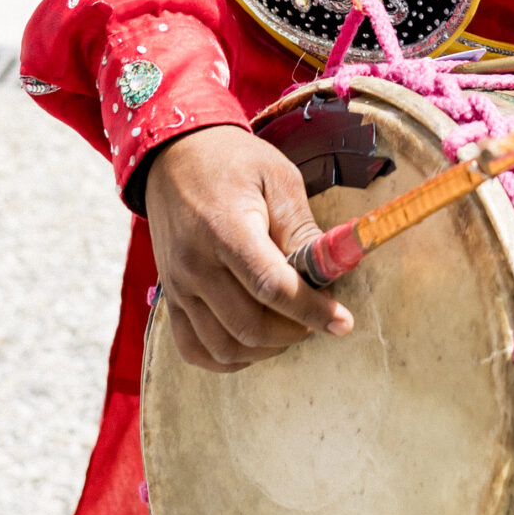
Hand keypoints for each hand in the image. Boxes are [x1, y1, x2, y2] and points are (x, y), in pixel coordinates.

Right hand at [144, 125, 353, 371]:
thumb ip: (301, 228)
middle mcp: (195, 264)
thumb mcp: (278, 178)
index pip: (271, 286)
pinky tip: (255, 342)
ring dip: (266, 349)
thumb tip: (328, 274)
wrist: (175, 156)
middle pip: (248, 325)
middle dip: (294, 332)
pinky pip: (194, 349)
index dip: (311, 310)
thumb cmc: (234, 162)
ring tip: (290, 327)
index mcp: (226, 229)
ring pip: (223, 347)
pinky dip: (228, 358)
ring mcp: (177, 286)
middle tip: (318, 317)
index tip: (343, 323)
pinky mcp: (170, 298)